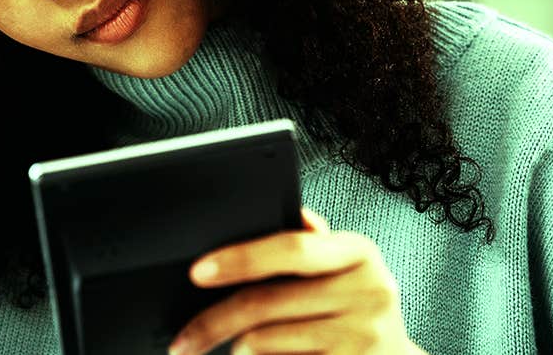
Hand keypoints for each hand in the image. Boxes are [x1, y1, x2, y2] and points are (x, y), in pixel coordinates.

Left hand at [169, 207, 425, 354]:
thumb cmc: (357, 308)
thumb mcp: (344, 267)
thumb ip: (312, 244)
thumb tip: (288, 212)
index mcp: (359, 251)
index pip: (292, 248)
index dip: (241, 258)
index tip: (198, 271)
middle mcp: (369, 290)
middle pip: (268, 302)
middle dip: (214, 321)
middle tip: (183, 340)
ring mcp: (365, 335)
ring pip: (266, 341)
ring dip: (236, 349)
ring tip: (227, 350)